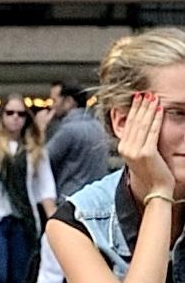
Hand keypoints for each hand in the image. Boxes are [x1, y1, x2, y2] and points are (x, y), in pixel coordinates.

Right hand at [116, 92, 174, 207]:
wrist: (155, 189)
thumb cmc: (150, 174)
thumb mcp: (138, 157)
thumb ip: (136, 143)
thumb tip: (140, 127)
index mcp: (122, 149)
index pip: (128, 124)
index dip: (133, 109)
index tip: (138, 98)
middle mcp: (126, 149)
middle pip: (134, 122)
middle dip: (141, 106)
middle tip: (145, 93)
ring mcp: (135, 151)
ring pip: (143, 125)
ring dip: (149, 109)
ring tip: (153, 98)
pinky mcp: (147, 153)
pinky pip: (153, 132)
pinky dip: (157, 119)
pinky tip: (160, 110)